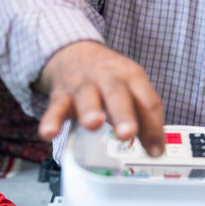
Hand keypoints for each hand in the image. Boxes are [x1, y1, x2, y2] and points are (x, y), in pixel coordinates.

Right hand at [36, 41, 164, 156]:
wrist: (74, 53)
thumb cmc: (108, 79)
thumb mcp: (131, 89)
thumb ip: (143, 118)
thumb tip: (155, 150)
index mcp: (132, 77)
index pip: (148, 102)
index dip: (153, 128)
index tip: (155, 153)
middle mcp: (108, 78)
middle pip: (118, 95)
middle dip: (122, 115)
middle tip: (127, 133)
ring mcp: (83, 86)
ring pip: (86, 98)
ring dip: (90, 112)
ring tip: (93, 125)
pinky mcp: (61, 95)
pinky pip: (55, 109)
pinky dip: (51, 121)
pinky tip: (49, 133)